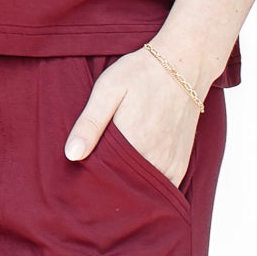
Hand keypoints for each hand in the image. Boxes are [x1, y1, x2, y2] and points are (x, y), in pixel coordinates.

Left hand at [65, 46, 203, 184]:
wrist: (184, 65)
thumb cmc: (141, 74)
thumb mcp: (107, 90)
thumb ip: (90, 124)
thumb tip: (71, 154)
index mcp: (134, 143)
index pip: (106, 179)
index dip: (91, 181)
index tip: (79, 178)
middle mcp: (156, 159)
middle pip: (125, 187)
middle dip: (108, 186)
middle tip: (91, 176)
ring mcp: (172, 164)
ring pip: (144, 190)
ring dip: (128, 188)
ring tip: (110, 176)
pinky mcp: (181, 164)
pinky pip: (162, 186)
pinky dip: (147, 185)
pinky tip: (131, 174)